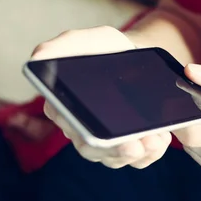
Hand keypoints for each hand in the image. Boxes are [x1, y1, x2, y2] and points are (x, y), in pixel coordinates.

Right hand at [30, 26, 171, 168]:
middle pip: (93, 151)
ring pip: (116, 159)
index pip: (69, 126)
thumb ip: (63, 47)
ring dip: (138, 153)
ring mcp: (106, 141)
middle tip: (136, 146)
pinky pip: (139, 159)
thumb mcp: (89, 41)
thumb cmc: (107, 49)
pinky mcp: (130, 146)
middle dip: (115, 151)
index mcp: (64, 106)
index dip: (83, 134)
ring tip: (155, 140)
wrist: (138, 56)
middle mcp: (81, 129)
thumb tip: (38, 58)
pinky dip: (152, 152)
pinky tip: (163, 138)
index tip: (97, 134)